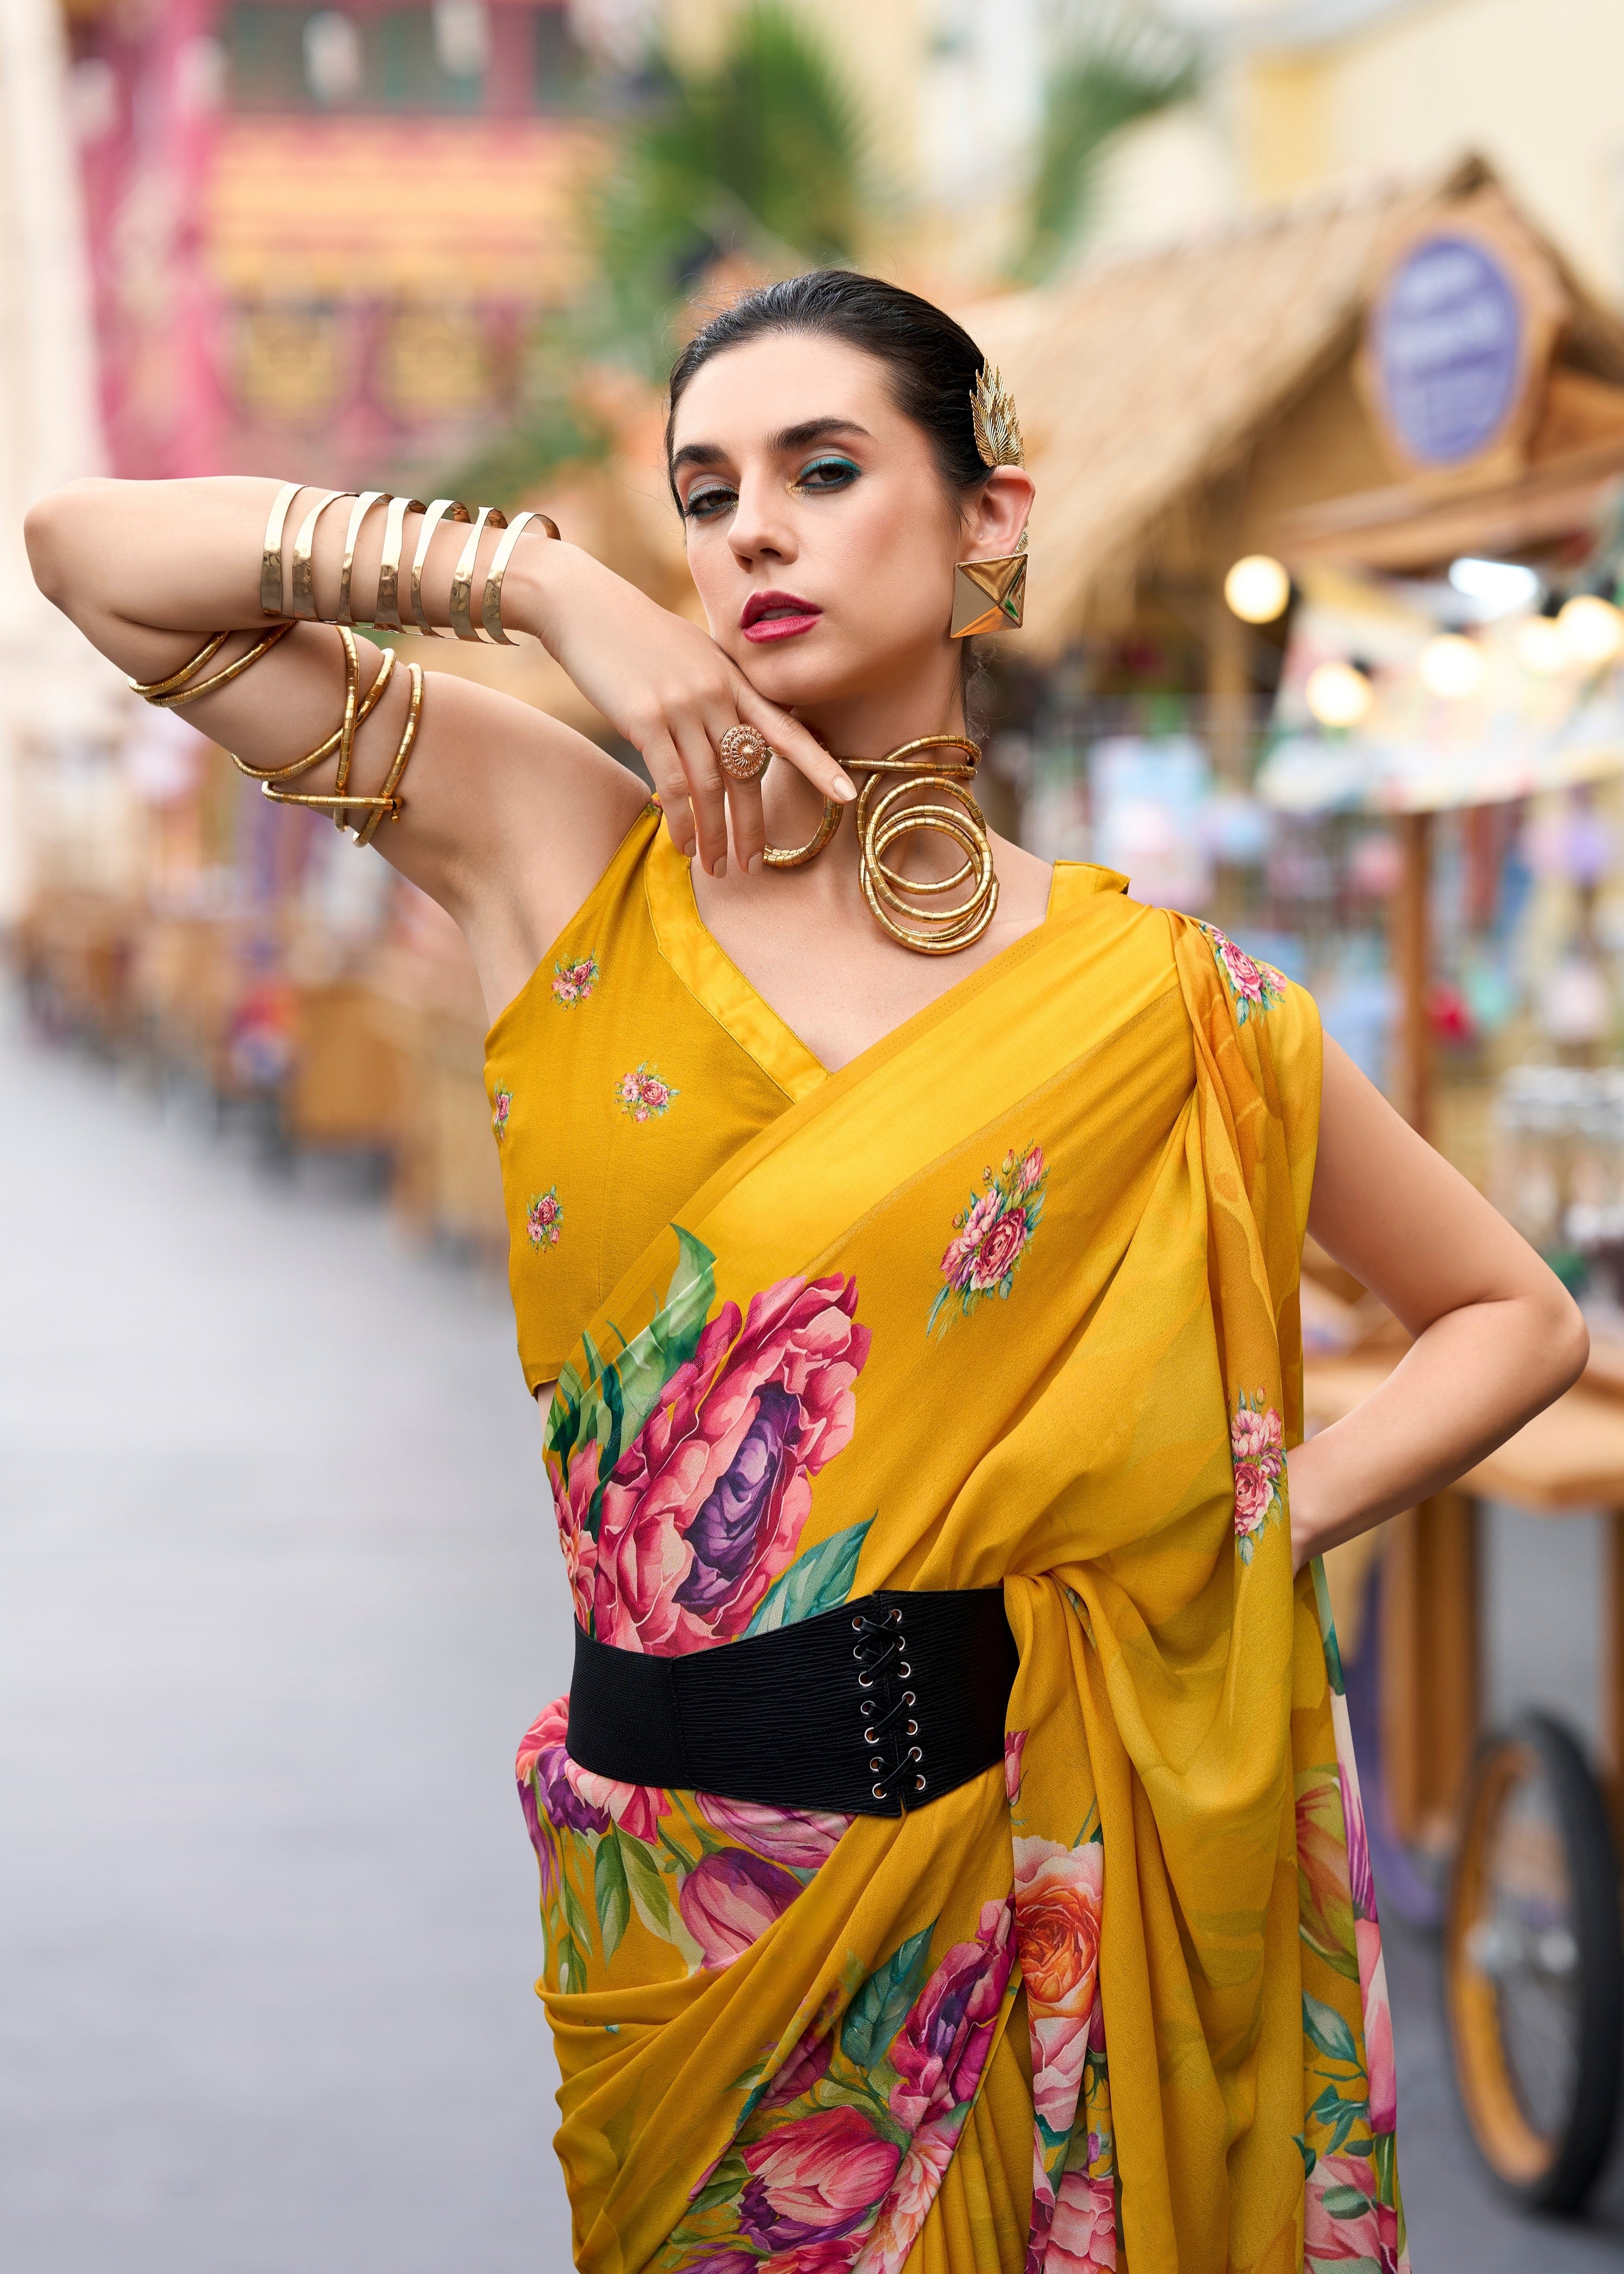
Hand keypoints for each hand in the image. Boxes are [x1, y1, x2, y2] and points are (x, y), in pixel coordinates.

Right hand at [511, 541, 854, 875]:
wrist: (583, 603)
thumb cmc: (635, 633)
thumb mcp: (692, 652)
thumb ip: (720, 689)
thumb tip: (736, 728)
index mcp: (733, 678)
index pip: (785, 728)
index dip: (818, 764)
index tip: (846, 797)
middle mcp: (716, 693)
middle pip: (747, 772)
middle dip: (752, 826)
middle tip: (753, 865)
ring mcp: (682, 705)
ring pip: (711, 785)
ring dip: (715, 834)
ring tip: (717, 868)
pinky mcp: (645, 718)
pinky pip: (673, 783)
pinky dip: (681, 821)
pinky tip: (683, 845)